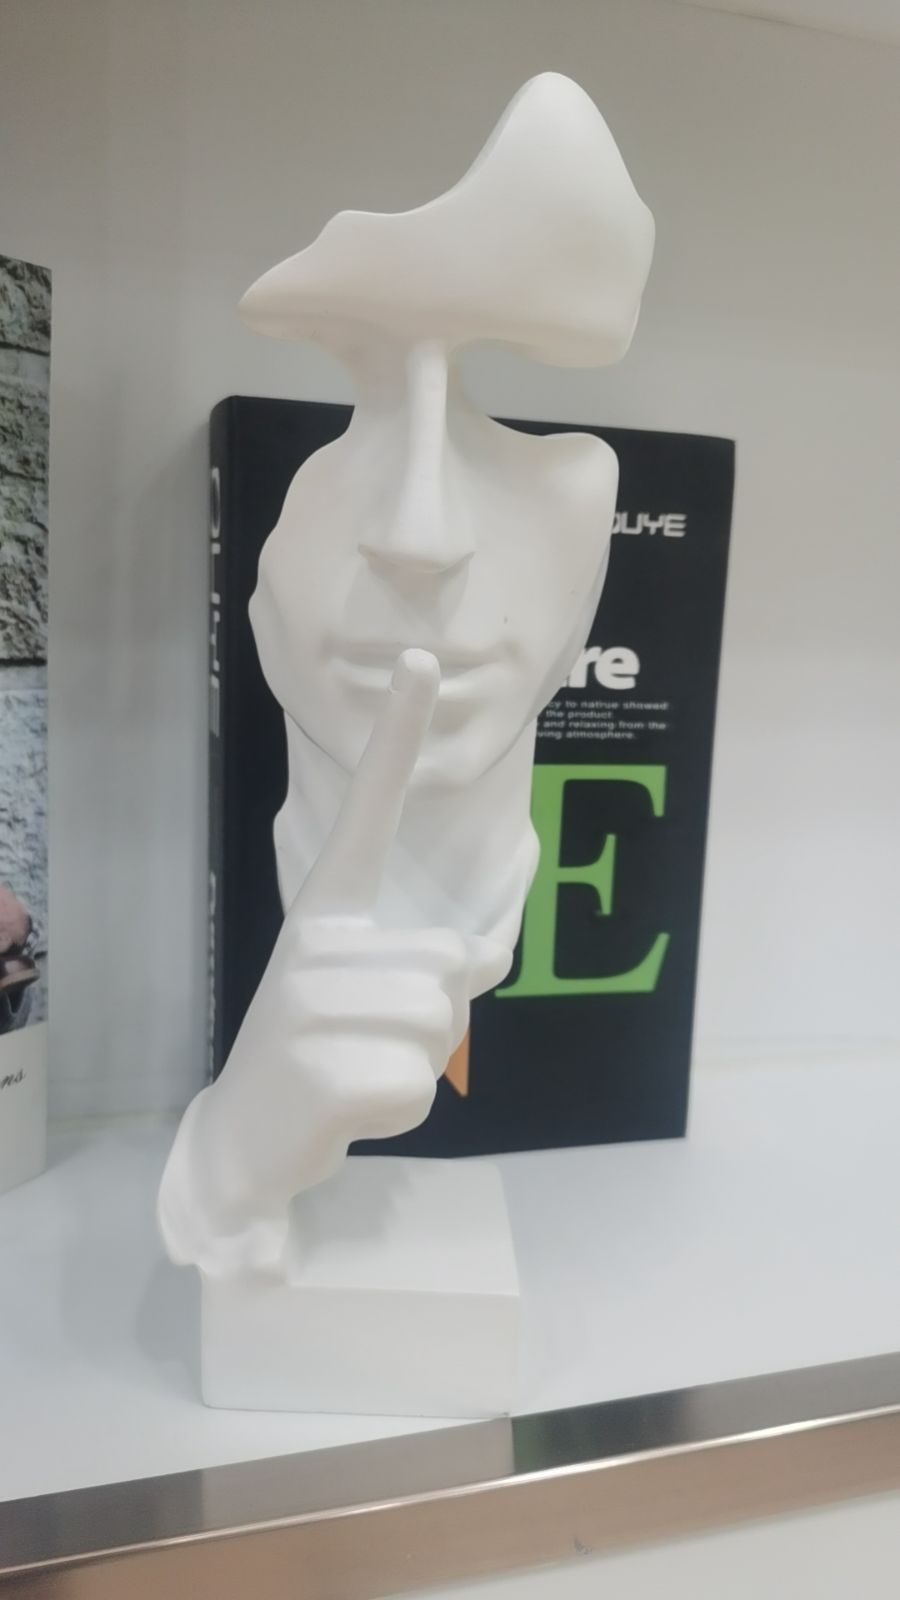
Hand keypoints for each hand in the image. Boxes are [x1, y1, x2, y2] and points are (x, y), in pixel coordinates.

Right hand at [159, 650, 469, 1272]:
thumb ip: (432, 962)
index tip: (420, 656)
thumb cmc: (324, 1048)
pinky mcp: (324, 1071)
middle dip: (435, 1015)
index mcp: (328, 910)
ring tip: (357, 1068)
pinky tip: (349, 1107)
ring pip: (440, 1020)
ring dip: (418, 1061)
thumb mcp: (369, 993)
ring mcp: (312, 1004)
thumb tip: (497, 945)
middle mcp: (316, 940)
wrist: (253, 1137)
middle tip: (367, 1039)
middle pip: (451, 961)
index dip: (397, 735)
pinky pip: (420, 1081)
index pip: (369, 810)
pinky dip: (401, 1107)